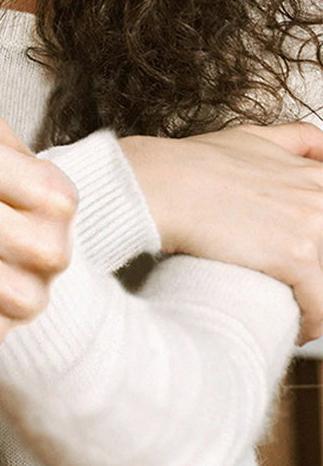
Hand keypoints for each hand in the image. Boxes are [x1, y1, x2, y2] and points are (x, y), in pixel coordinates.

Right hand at [120, 123, 322, 342]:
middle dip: (316, 272)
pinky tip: (296, 327)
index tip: (308, 258)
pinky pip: (321, 306)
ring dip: (316, 300)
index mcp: (313, 175)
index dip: (317, 242)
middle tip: (294, 284)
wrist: (159, 184)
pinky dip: (312, 323)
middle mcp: (320, 197)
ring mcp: (312, 226)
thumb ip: (294, 139)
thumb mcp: (249, 138)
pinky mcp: (297, 256)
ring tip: (296, 312)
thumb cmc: (190, 164)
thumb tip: (321, 145)